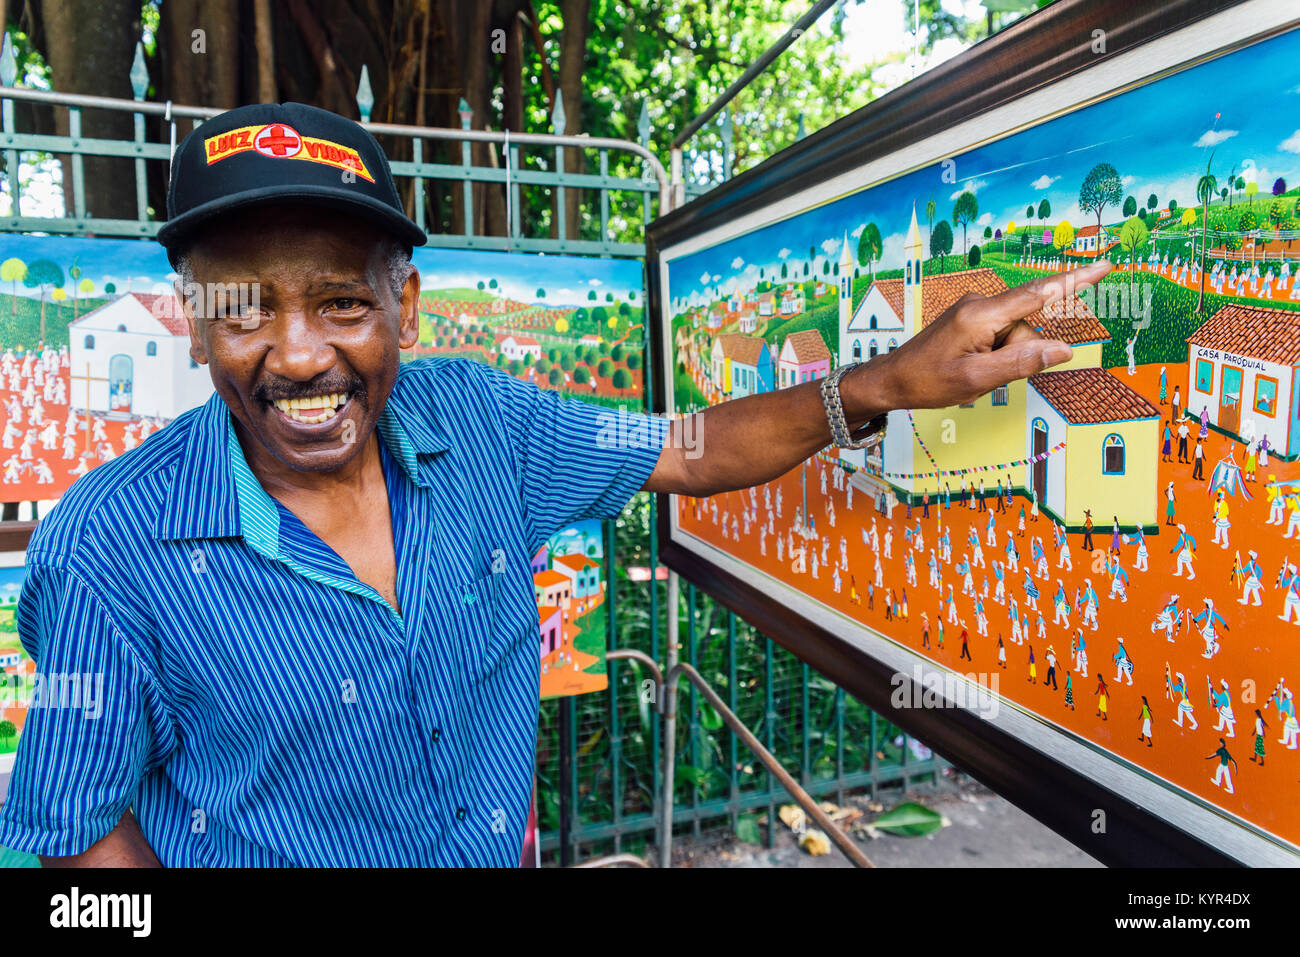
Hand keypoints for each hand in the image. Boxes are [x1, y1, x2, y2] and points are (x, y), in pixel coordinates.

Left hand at [849, 259, 1112, 411]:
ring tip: (970, 371)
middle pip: (1026, 328)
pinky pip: (1000, 336)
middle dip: (1016, 355)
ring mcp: (975, 310)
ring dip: (1002, 358)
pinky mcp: (971, 318)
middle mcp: (980, 304)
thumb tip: (1063, 351)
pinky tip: (970, 365)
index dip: (1075, 281)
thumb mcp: (977, 380)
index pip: (1039, 295)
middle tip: (981, 373)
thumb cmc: (928, 381)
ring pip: (1014, 336)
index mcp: (982, 314)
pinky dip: (993, 355)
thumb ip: (1022, 364)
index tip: (1104, 266)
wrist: (892, 379)